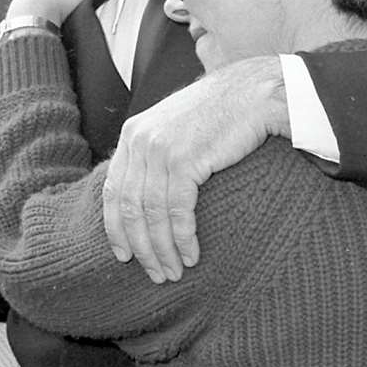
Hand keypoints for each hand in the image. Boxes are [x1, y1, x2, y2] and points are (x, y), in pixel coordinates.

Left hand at [103, 56, 288, 281]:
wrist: (254, 92)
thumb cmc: (222, 114)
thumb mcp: (176, 128)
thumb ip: (156, 154)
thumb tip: (147, 195)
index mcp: (133, 133)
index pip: (112, 189)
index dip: (116, 227)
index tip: (124, 255)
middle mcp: (140, 140)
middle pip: (129, 207)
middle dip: (140, 247)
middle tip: (155, 273)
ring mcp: (160, 149)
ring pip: (152, 214)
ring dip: (162, 250)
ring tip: (174, 272)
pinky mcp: (184, 159)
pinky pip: (177, 211)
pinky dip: (182, 238)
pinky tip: (191, 255)